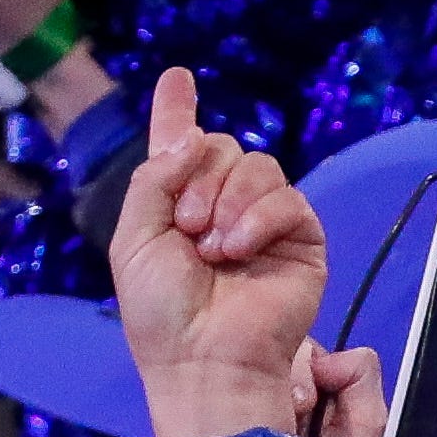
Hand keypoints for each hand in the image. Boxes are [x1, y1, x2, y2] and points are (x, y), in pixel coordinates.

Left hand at [115, 67, 326, 436]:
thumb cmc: (161, 312)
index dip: (178, 109)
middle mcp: (224, 206)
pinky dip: (258, 217)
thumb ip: (154, 178)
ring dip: (227, 200)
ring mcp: (265, 222)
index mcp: (179, 204)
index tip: (178, 77)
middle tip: (188, 228)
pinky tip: (238, 249)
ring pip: (257, 166)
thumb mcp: (134, 237)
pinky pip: (288, 199)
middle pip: (222, 146)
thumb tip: (195, 136)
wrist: (206, 359)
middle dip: (199, 178)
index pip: (182, 146)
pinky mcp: (302, 240)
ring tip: (213, 248)